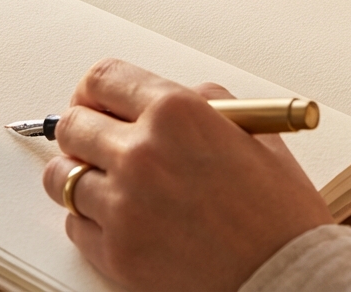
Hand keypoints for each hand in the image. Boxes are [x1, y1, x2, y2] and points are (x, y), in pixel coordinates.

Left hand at [41, 58, 334, 290]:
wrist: (289, 276)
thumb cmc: (279, 211)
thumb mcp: (254, 130)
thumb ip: (202, 103)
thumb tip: (162, 98)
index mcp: (177, 112)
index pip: (103, 79)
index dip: (95, 90)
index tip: (95, 102)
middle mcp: (143, 152)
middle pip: (72, 125)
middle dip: (83, 131)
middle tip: (98, 143)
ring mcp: (124, 204)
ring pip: (61, 177)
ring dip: (80, 176)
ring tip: (106, 183)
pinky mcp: (116, 251)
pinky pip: (74, 225)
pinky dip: (90, 220)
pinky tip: (120, 218)